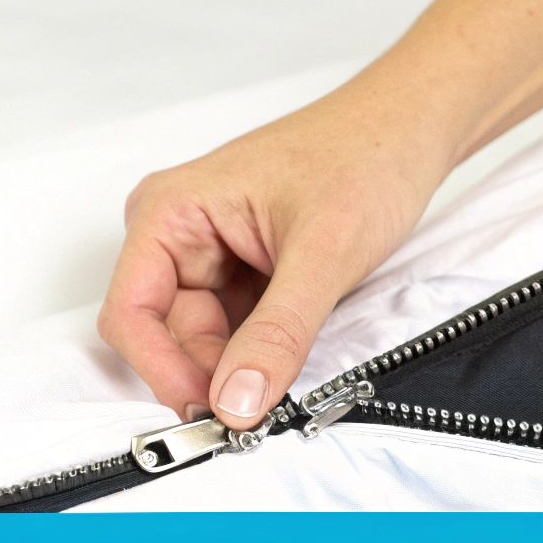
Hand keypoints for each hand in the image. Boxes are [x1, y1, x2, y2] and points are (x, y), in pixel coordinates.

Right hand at [99, 83, 451, 427]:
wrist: (411, 128)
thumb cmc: (367, 155)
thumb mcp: (324, 252)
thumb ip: (279, 332)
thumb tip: (237, 400)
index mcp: (171, 211)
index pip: (131, 313)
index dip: (164, 371)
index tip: (211, 413)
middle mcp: (179, 234)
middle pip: (168, 336)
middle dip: (209, 377)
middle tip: (260, 414)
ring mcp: (212, 256)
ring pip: (205, 342)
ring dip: (239, 370)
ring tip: (288, 381)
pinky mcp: (245, 274)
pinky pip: (237, 333)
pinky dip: (261, 355)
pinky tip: (291, 359)